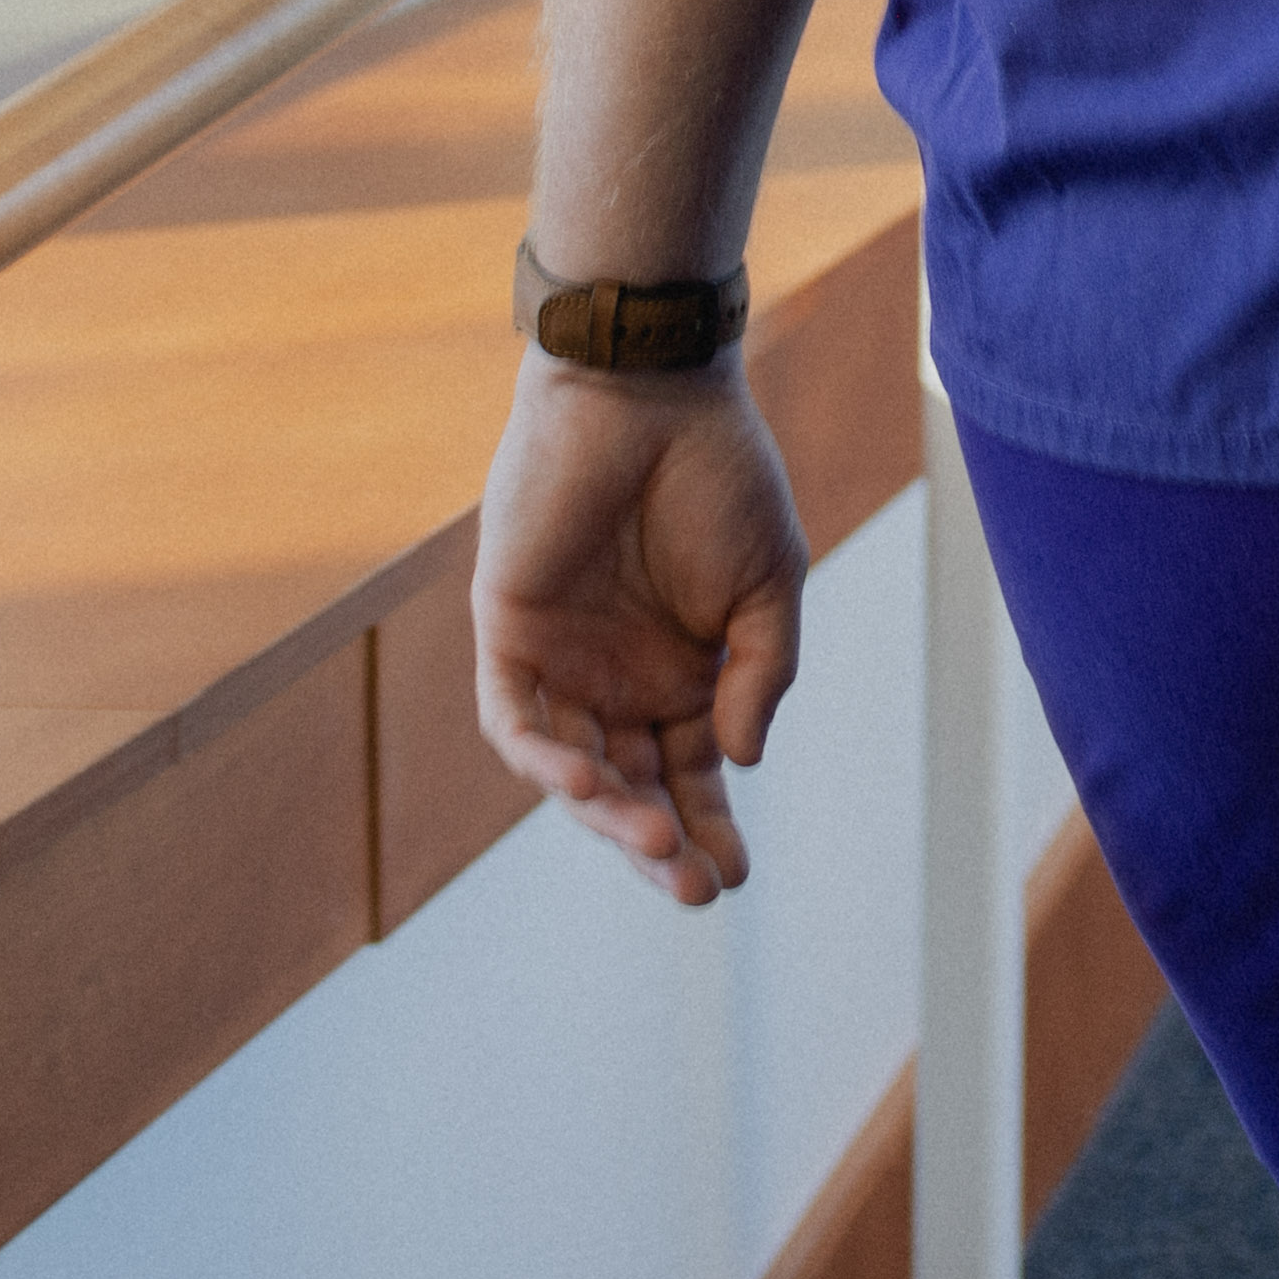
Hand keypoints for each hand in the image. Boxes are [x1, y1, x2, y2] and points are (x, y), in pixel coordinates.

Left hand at [473, 356, 809, 905]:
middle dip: (661, 843)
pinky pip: (514, 718)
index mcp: (681, 674)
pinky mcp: (508, 632)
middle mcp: (616, 680)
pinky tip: (585, 781)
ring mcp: (561, 660)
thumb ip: (759, 673)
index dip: (710, 828)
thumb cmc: (718, 473)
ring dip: (609, 812)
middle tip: (698, 888)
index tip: (735, 877)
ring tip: (655, 840)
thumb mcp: (770, 584)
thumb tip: (741, 760)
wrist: (649, 390)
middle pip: (630, 788)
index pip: (690, 775)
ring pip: (572, 769)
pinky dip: (542, 757)